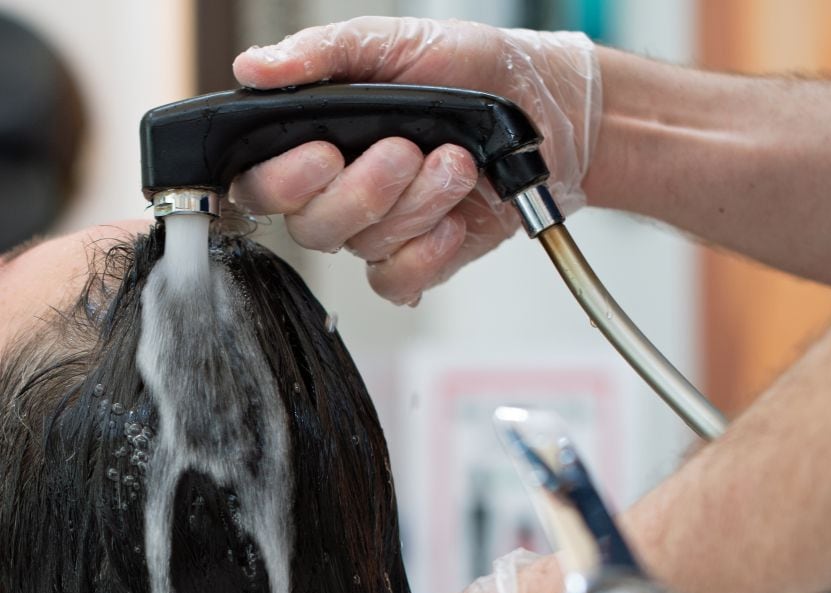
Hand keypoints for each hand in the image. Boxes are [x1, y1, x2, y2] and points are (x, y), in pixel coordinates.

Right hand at [231, 17, 600, 304]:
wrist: (545, 106)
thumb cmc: (469, 69)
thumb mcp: (395, 43)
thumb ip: (324, 54)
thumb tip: (254, 68)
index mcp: (316, 137)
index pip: (261, 182)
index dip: (284, 179)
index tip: (323, 151)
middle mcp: (339, 189)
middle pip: (309, 225)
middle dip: (362, 191)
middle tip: (406, 151)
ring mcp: (380, 227)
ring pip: (364, 245)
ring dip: (416, 204)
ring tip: (457, 162)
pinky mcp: (420, 257)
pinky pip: (396, 280)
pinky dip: (428, 252)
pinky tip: (456, 217)